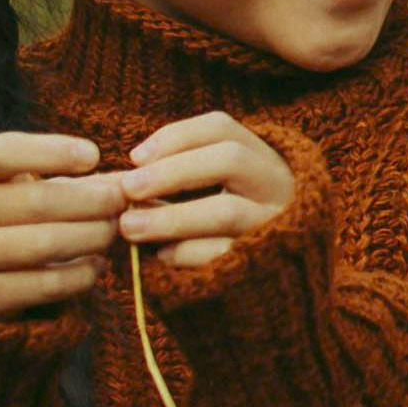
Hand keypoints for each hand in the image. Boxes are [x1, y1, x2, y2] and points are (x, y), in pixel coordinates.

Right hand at [0, 131, 124, 316]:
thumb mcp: (27, 184)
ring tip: (113, 231)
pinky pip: (47, 283)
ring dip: (92, 236)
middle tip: (120, 203)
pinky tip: (96, 264)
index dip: (51, 152)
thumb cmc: (10, 212)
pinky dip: (83, 273)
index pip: (3, 152)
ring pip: (44, 244)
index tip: (94, 156)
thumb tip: (129, 182)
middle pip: (36, 201)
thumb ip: (76, 178)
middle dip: (92, 202)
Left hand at [113, 111, 299, 262]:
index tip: (135, 158)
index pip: (220, 128)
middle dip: (172, 172)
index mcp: (260, 157)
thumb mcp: (217, 189)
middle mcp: (275, 184)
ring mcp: (273, 222)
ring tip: (129, 226)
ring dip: (170, 217)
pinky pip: (222, 254)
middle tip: (128, 188)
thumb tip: (130, 175)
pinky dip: (186, 253)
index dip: (175, 137)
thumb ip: (181, 174)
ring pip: (225, 211)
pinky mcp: (264, 260)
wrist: (279, 278)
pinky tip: (161, 254)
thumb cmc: (227, 222)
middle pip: (229, 160)